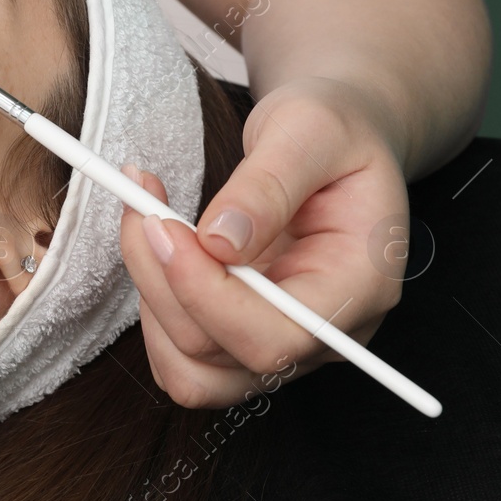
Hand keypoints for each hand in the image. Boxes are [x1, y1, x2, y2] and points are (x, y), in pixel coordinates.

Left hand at [117, 76, 408, 407]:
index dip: (208, 295)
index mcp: (361, 286)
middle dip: (165, 284)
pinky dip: (153, 306)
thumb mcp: (309, 129)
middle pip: (227, 357)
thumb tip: (218, 241)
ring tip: (143, 219)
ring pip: (194, 371)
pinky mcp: (244, 334)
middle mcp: (326, 333)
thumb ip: (268, 184)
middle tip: (140, 206)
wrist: (334, 139)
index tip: (162, 227)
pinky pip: (182, 357)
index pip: (281, 335)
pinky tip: (156, 247)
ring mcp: (284, 342)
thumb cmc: (332, 130)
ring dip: (151, 298)